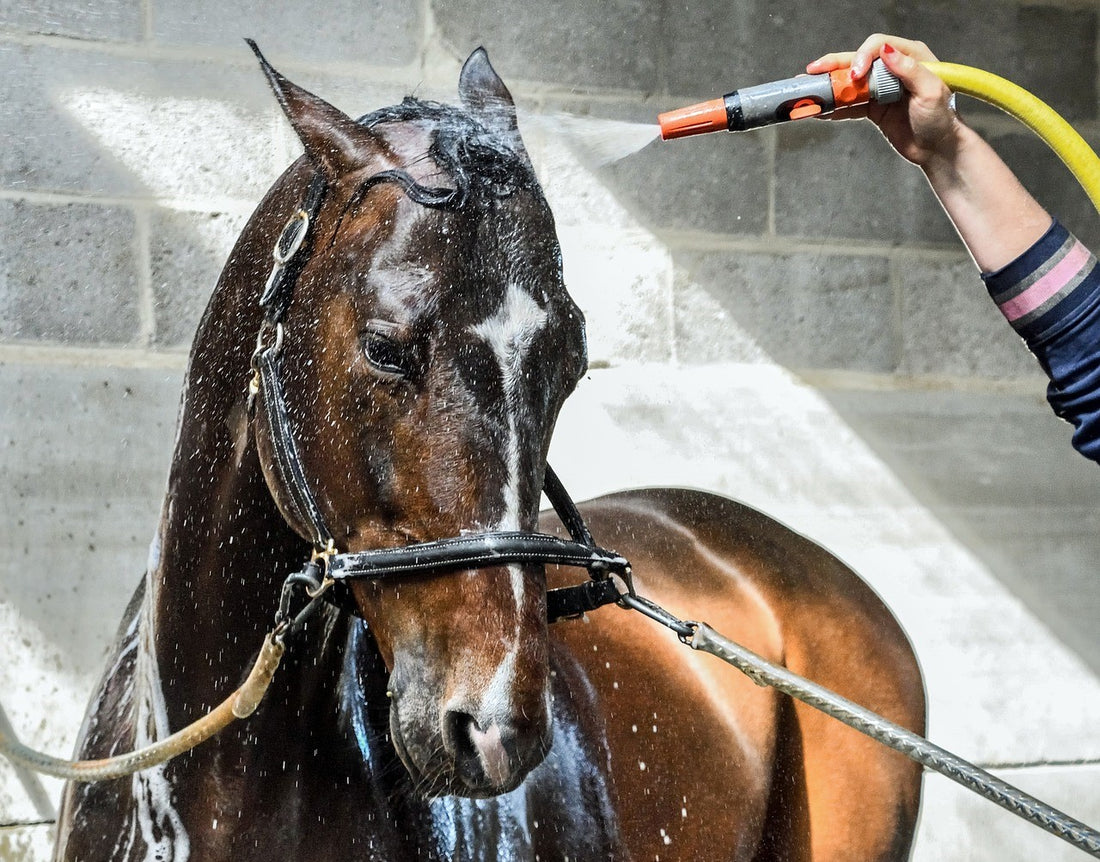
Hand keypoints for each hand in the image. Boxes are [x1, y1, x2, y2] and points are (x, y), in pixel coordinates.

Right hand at [806, 35, 959, 167]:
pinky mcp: (873, 108)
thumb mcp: (931, 91)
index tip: (855, 75)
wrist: (938, 148)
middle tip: (814, 71)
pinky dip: (834, 108)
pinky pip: (849, 105)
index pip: (878, 47)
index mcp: (910, 57)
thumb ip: (910, 69)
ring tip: (809, 90)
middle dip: (834, 66)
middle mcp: (893, 69)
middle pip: (857, 61)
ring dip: (829, 86)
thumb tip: (886, 51)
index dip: (861, 56)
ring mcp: (880, 89)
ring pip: (849, 83)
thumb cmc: (941, 119)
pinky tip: (820, 110)